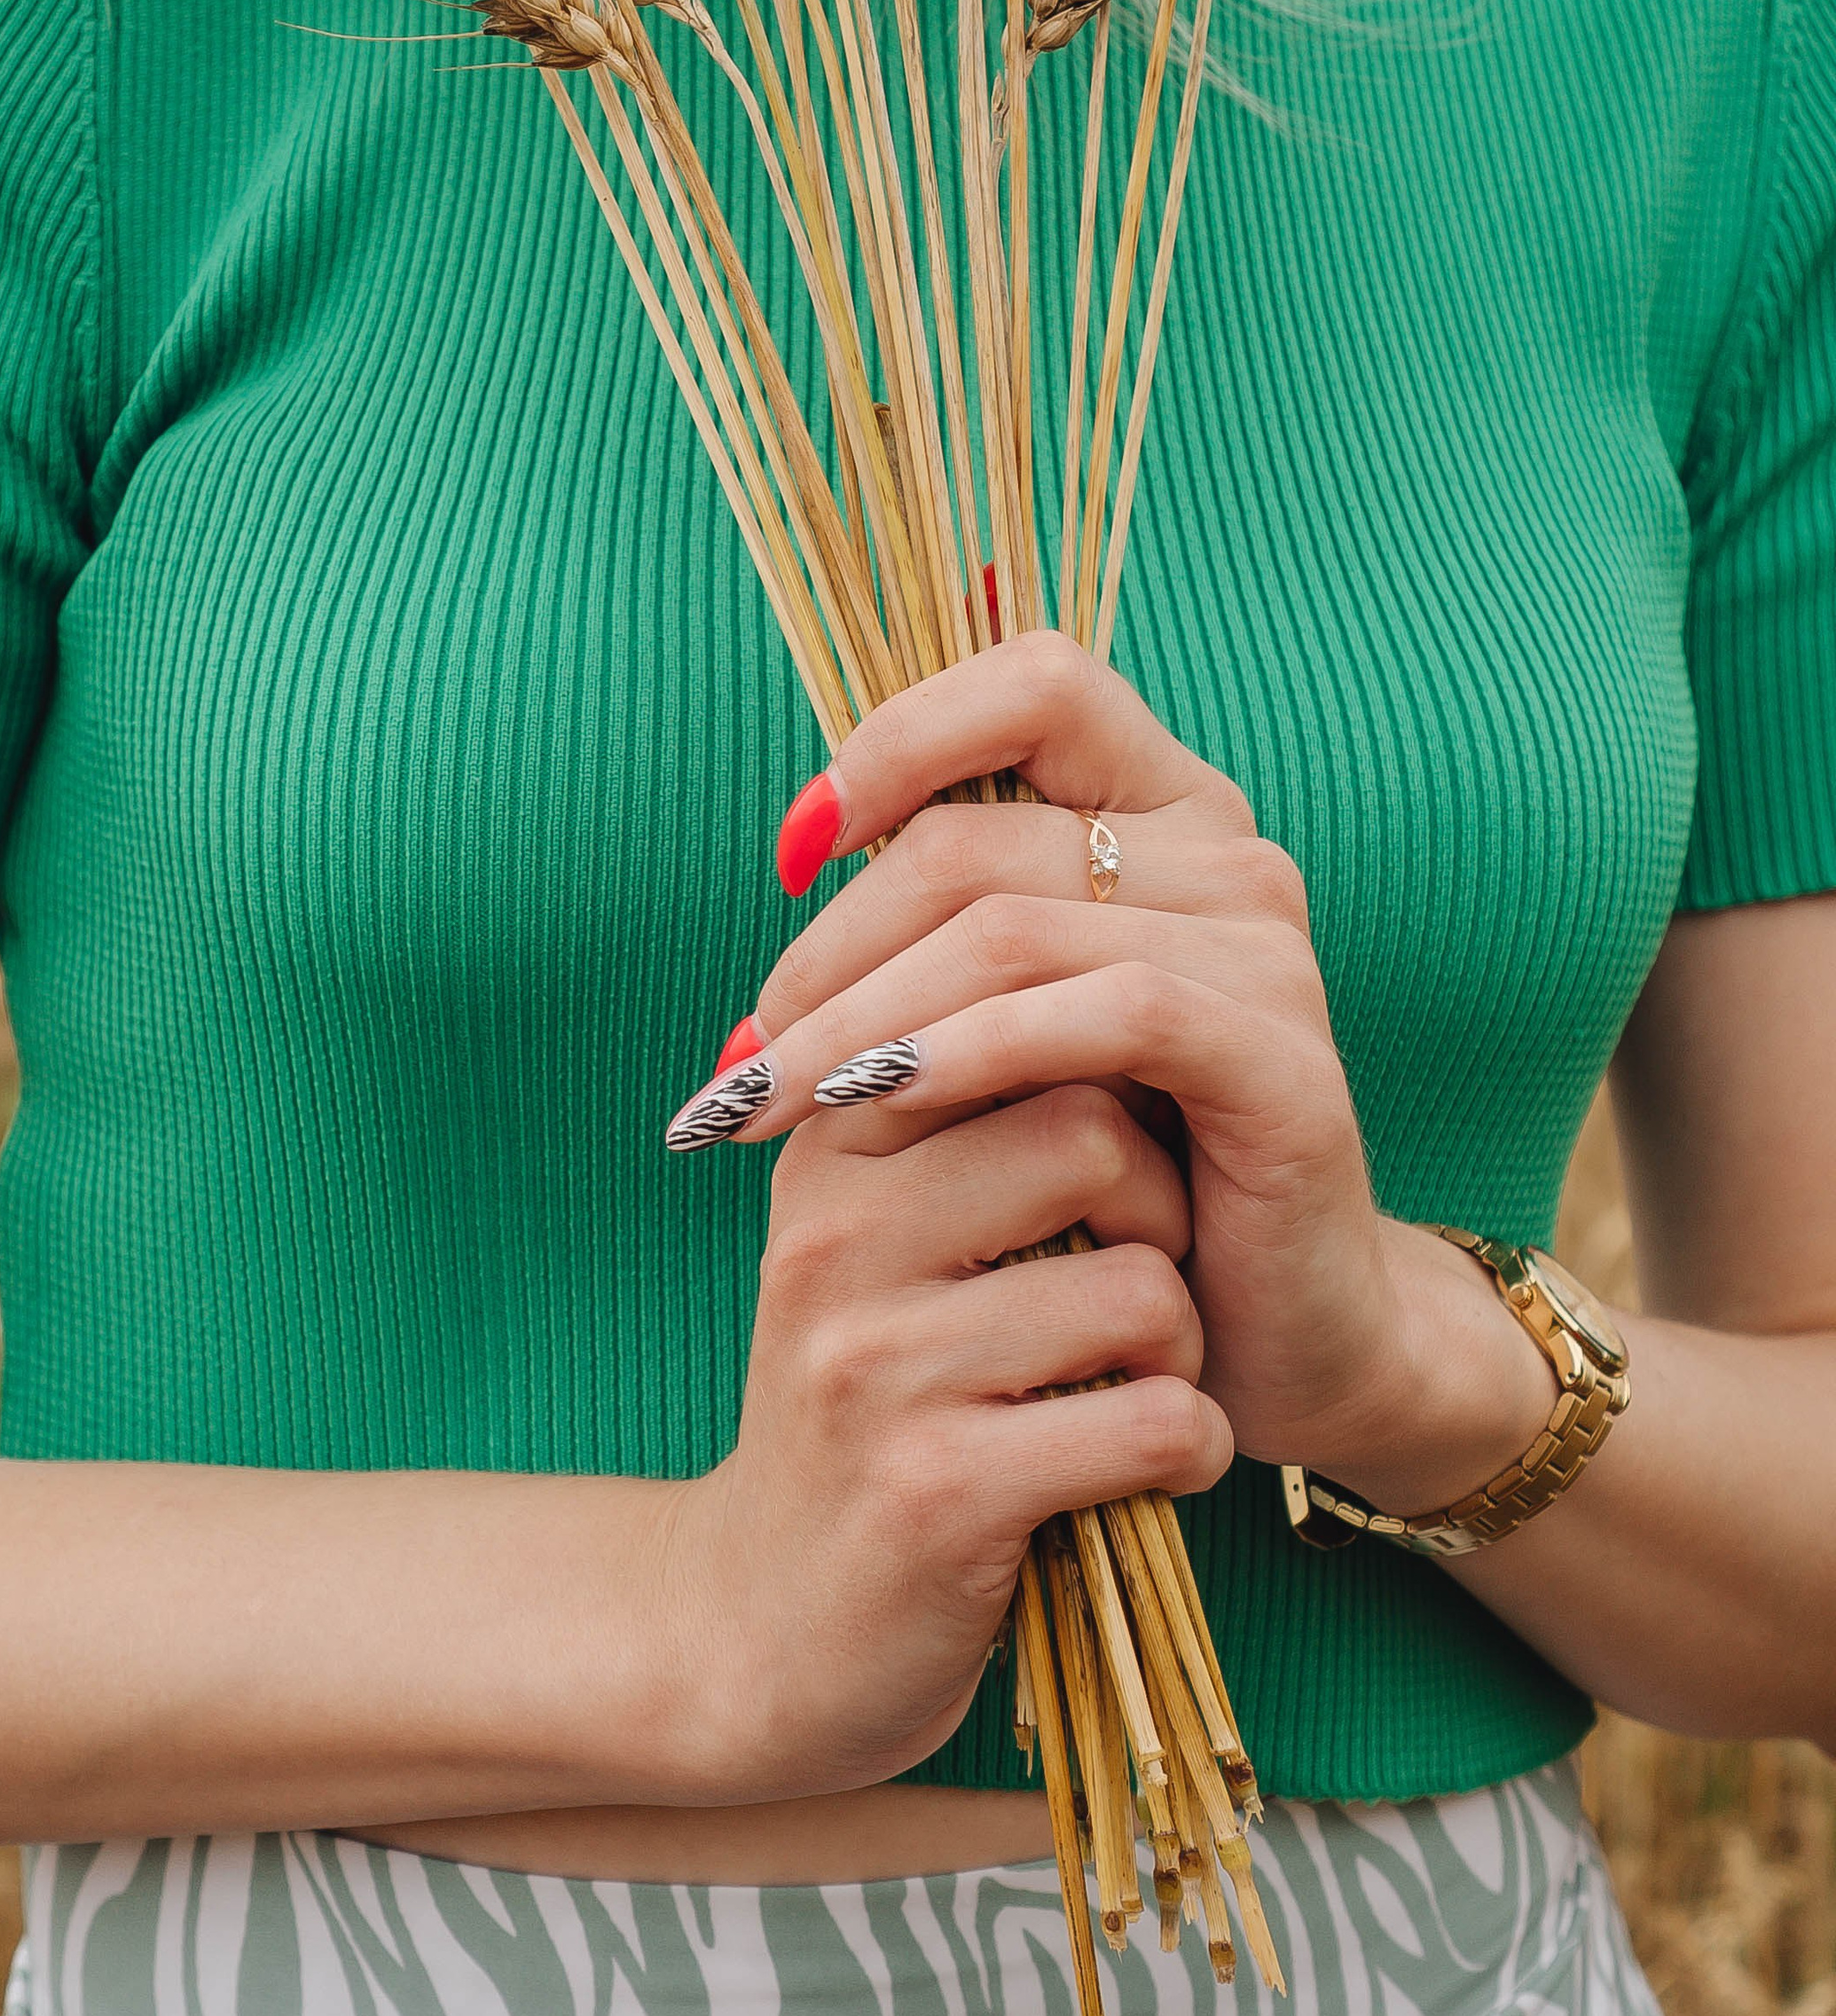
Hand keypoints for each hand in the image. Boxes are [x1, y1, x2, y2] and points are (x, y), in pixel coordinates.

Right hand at [662, 1043, 1231, 1794]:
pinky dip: (1190, 1453)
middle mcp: (835, 1244)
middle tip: (1137, 1293)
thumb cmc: (867, 1418)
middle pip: (1095, 1135)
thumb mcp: (874, 1248)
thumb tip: (1084, 972)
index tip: (1112, 1184)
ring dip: (1180, 1353)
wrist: (763, 1630)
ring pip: (1140, 1290)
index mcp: (828, 1160)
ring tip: (1130, 1393)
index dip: (1114, 1098)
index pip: (1018, 1027)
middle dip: (1164, 1215)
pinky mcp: (938, 1492)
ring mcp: (877, 1368)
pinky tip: (1143, 1474)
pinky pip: (1154, 1424)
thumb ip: (956, 1125)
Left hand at [668, 635, 1553, 1520]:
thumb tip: (794, 863)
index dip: (898, 740)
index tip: (793, 854)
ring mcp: (1264, 948)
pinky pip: (1102, 1014)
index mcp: (1165, 811)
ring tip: (765, 1099)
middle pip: (975, 840)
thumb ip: (940, 935)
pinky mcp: (1279, 1055)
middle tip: (736, 1056)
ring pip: (1011, 929)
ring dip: (859, 1019)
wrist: (1272, 1332)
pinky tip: (872, 1107)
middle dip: (827, 949)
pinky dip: (964, 1053)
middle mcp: (1227, 853)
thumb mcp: (1014, 1031)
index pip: (1034, 684)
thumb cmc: (1122, 1173)